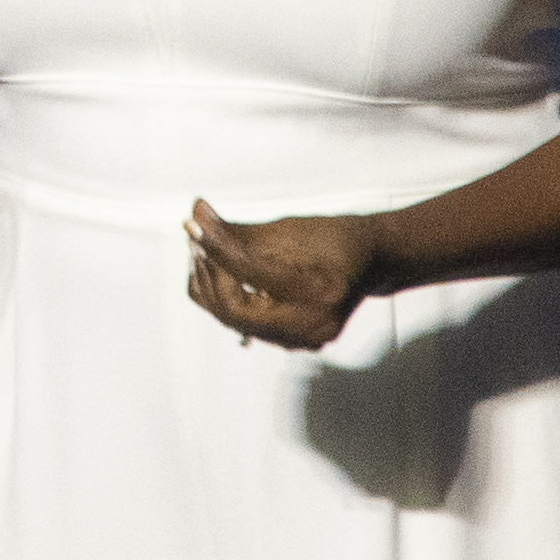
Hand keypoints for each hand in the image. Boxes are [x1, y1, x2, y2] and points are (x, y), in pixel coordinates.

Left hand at [183, 201, 381, 349]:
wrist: (366, 261)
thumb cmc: (330, 239)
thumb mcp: (282, 228)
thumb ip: (234, 231)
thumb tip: (195, 216)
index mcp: (318, 291)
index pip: (249, 274)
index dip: (215, 249)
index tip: (193, 226)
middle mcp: (313, 325)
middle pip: (236, 310)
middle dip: (209, 272)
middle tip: (194, 239)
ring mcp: (305, 340)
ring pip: (235, 321)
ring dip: (211, 285)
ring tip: (202, 251)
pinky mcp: (295, 343)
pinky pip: (245, 326)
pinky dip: (225, 300)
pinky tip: (217, 273)